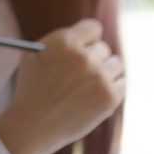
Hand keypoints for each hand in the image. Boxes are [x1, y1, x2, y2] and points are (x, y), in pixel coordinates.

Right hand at [0, 19, 124, 153]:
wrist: (33, 126)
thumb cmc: (32, 90)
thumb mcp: (36, 57)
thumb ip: (62, 42)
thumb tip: (88, 35)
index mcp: (64, 42)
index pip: (93, 28)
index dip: (89, 39)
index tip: (87, 47)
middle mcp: (83, 57)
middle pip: (104, 48)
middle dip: (95, 59)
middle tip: (85, 73)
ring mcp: (99, 77)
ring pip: (116, 65)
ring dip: (107, 73)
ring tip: (90, 85)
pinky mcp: (109, 97)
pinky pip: (121, 84)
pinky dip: (112, 89)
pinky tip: (96, 97)